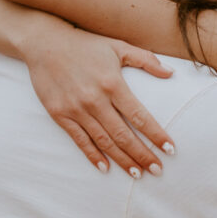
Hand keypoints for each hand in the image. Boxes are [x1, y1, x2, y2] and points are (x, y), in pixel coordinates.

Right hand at [22, 27, 174, 176]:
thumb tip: (171, 73)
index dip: (156, 135)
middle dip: (143, 155)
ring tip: (137, 174)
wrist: (44, 43)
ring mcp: (76, 109)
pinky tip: (105, 168)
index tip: (170, 149)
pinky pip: (80, 140)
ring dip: (122, 160)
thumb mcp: (118, 46)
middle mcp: (95, 99)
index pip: (140, 116)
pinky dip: (93, 155)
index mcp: (113, 83)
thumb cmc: (85, 44)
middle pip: (123, 135)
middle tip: (157, 170)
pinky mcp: (60, 114)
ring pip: (104, 141)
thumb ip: (146, 60)